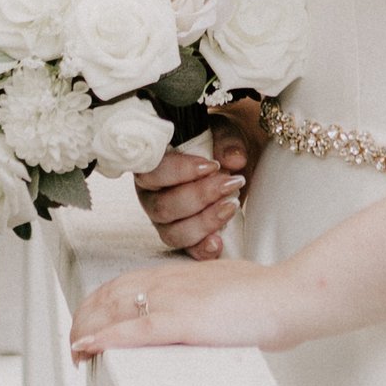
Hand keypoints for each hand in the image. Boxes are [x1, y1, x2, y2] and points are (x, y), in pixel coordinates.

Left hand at [70, 256, 307, 357]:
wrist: (290, 296)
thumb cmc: (267, 296)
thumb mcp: (224, 290)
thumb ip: (204, 301)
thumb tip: (201, 318)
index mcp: (178, 276)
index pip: (123, 285)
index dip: (100, 305)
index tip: (90, 324)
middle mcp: (169, 282)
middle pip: (109, 296)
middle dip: (85, 320)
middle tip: (78, 347)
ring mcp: (174, 300)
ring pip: (113, 310)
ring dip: (87, 332)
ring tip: (78, 354)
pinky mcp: (183, 321)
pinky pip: (134, 329)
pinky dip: (105, 338)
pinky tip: (87, 347)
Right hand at [134, 135, 247, 260]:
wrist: (233, 163)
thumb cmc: (218, 145)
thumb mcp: (224, 134)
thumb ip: (227, 142)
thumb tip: (235, 159)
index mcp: (153, 168)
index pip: (151, 172)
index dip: (178, 172)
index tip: (211, 166)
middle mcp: (153, 197)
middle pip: (163, 207)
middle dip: (199, 197)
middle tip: (229, 184)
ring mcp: (166, 223)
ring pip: (173, 233)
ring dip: (205, 221)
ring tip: (231, 206)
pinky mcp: (185, 240)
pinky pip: (188, 251)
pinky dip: (203, 249)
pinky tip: (218, 242)